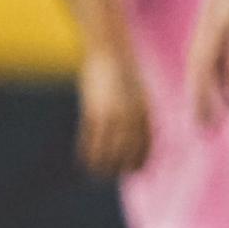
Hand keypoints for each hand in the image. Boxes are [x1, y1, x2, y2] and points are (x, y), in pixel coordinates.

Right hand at [75, 51, 151, 176]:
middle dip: (120, 168)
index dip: (139, 162)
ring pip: (108, 151)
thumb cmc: (123, 72)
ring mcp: (112, 115)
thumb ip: (138, 113)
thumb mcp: (138, 92)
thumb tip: (136, 134)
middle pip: (128, 153)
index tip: (132, 171)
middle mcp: (132, 117)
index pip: (145, 146)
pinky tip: (83, 161)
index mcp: (145, 112)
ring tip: (95, 174)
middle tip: (111, 175)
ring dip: (102, 167)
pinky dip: (87, 154)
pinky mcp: (94, 111)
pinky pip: (90, 140)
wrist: (109, 52)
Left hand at [187, 0, 228, 129]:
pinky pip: (210, 56)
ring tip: (207, 124)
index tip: (225, 97)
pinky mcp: (223, 17)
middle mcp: (215, 11)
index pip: (215, 48)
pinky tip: (216, 101)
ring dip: (203, 96)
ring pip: (201, 63)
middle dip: (203, 93)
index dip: (217, 74)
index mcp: (227, 7)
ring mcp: (216, 13)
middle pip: (202, 60)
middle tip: (207, 122)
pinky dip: (209, 82)